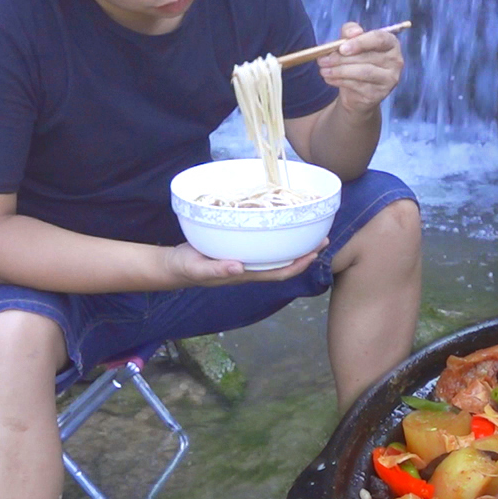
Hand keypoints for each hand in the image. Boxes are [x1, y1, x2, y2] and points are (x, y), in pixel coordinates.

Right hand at [165, 237, 326, 285]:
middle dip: (305, 254)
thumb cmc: (186, 268)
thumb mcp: (197, 268)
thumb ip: (216, 269)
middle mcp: (250, 268)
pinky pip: (263, 245)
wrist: (173, 266)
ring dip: (295, 244)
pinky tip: (281, 224)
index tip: (314, 254)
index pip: (279, 273)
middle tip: (324, 237)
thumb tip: (238, 267)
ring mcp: (245, 259)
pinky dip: (277, 236)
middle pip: (284, 263)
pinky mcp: (238, 248)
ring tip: (310, 230)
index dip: (298, 266)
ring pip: (276, 254)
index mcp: (245, 274)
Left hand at [316, 21, 403, 114]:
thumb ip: (350, 32)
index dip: (360, 42)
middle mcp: (395, 61)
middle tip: (322, 59)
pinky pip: (358, 86)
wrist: (358, 91)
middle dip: (341, 58)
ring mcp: (389, 79)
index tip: (341, 48)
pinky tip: (329, 78)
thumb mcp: (352, 42)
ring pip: (362, 72)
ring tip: (323, 69)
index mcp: (391, 43)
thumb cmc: (357, 61)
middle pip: (367, 57)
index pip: (379, 38)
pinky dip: (339, 81)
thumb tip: (352, 33)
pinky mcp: (380, 94)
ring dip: (338, 70)